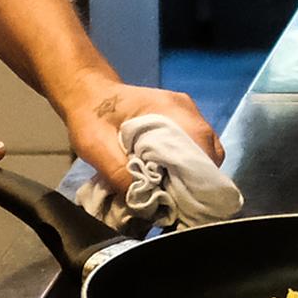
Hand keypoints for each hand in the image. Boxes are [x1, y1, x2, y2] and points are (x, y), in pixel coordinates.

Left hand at [54, 79, 220, 191]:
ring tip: (174, 193)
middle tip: (177, 202)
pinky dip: (188, 165)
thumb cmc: (91, 117)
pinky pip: (196, 146)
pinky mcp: (182, 120)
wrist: (88, 93)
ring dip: (193, 174)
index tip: (184, 202)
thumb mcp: (96, 148)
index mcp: (169, 110)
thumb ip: (119, 174)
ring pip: (205, 150)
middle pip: (209, 151)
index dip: (197, 178)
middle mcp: (186, 109)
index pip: (201, 146)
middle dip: (197, 180)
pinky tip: (171, 178)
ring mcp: (187, 113)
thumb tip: (144, 204)